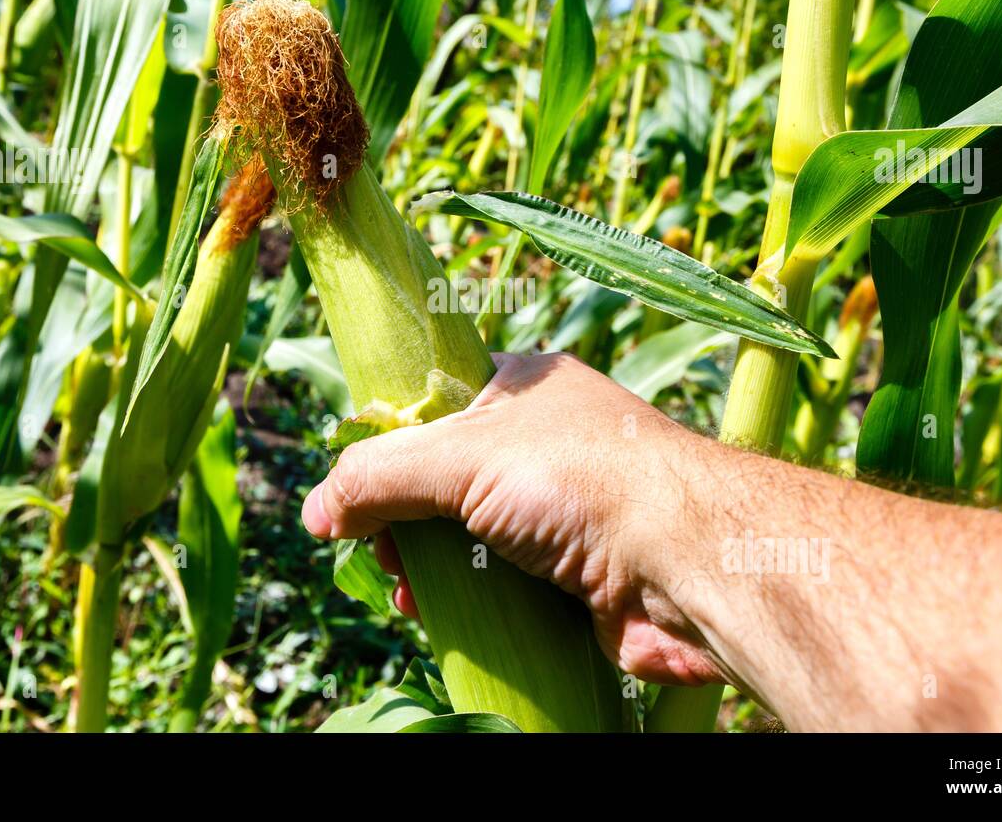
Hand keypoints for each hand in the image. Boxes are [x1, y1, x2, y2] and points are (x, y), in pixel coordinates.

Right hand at [302, 352, 725, 685]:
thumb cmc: (579, 481)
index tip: (357, 486)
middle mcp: (546, 443)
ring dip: (425, 564)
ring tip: (405, 590)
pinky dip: (462, 598)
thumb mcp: (461, 458)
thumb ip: (378, 476)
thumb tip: (315, 512)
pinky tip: (434, 614)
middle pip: (445, 479)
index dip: (392, 444)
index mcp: (527, 388)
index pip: (438, 404)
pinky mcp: (573, 572)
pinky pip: (498, 582)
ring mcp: (562, 510)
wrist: (686, 565)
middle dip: (402, 518)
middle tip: (379, 549)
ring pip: (468, 536)